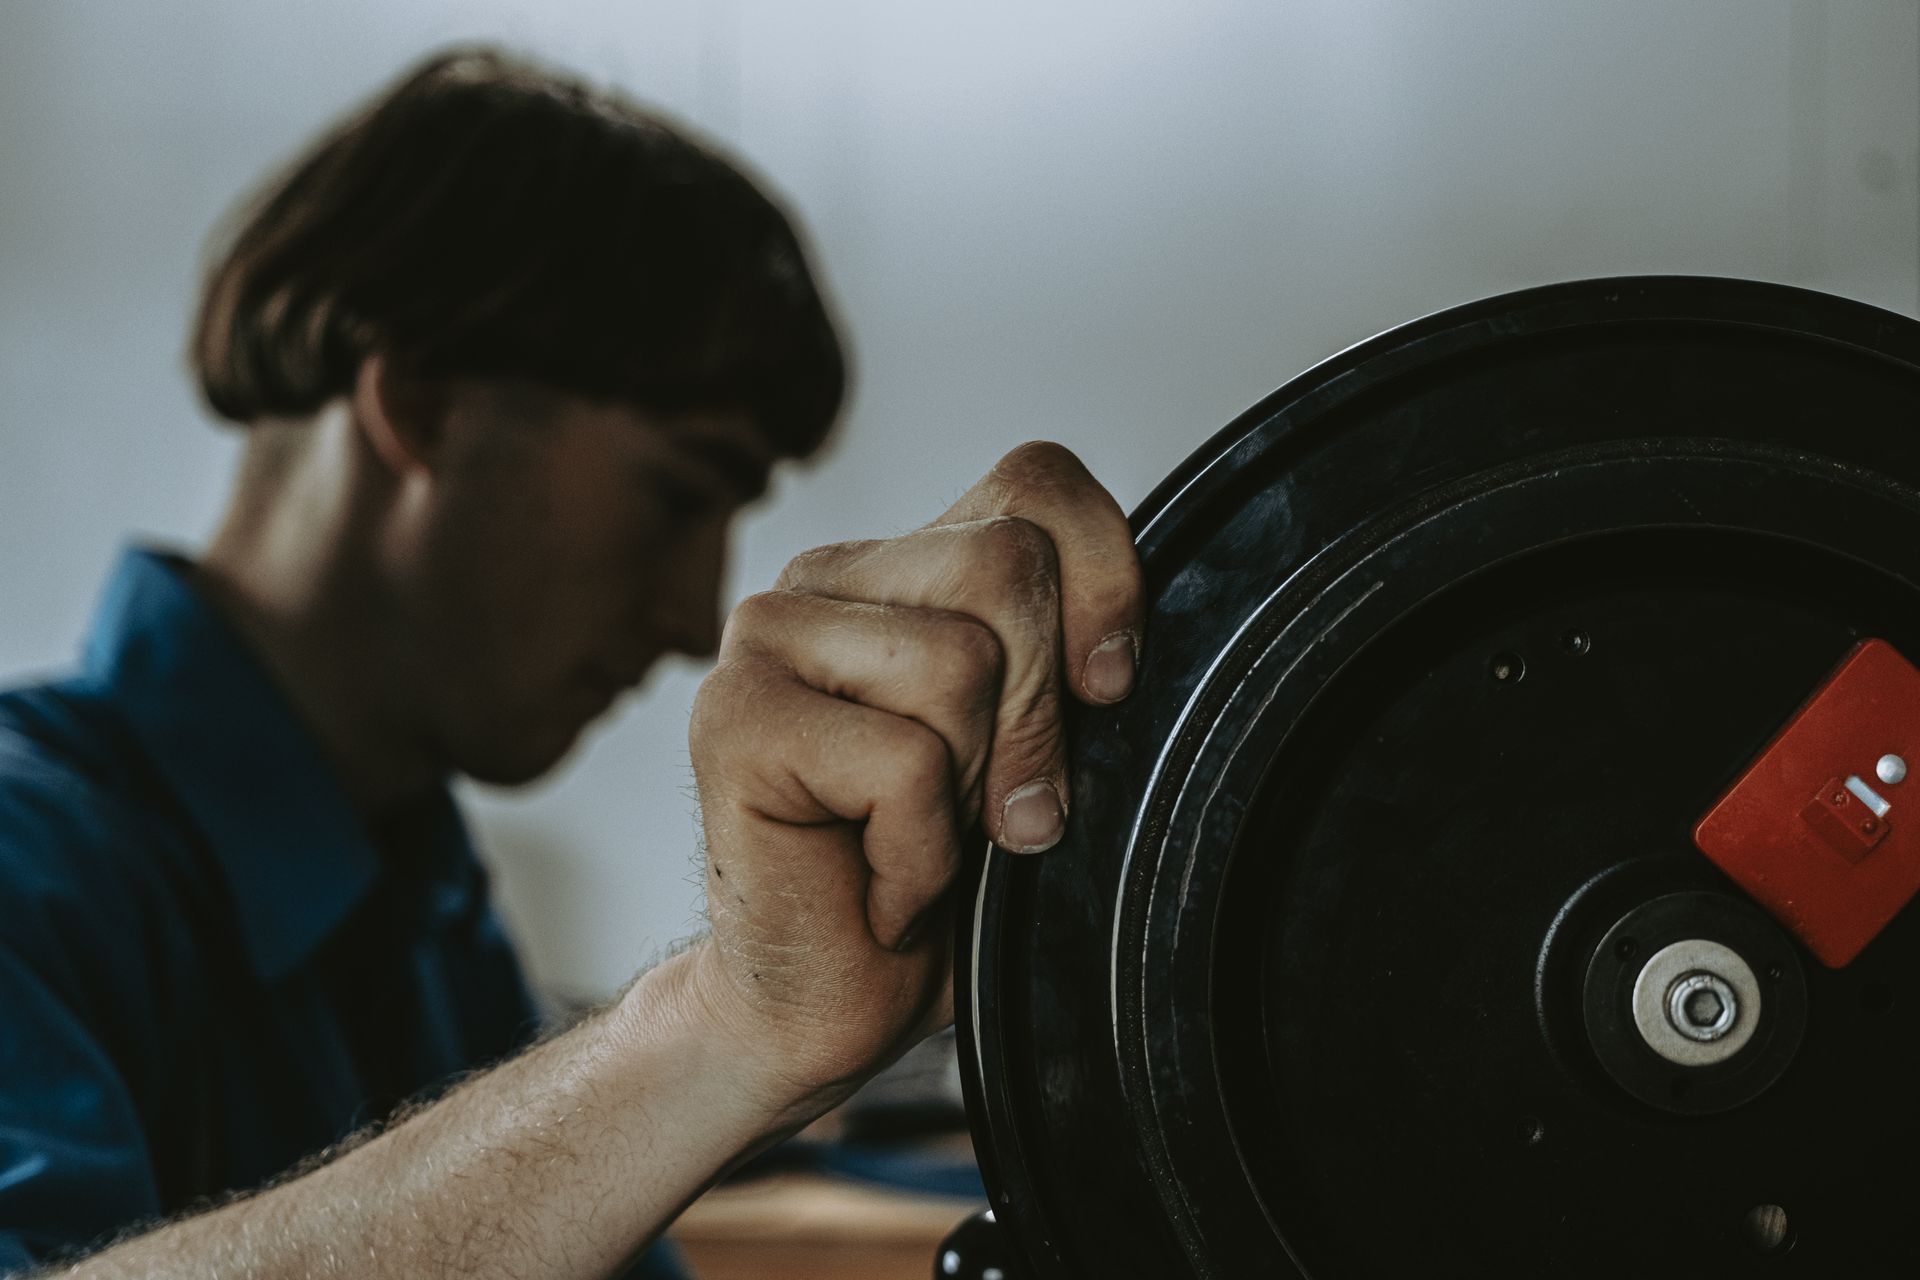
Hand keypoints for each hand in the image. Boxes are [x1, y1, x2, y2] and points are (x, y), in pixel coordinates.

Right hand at [684, 441, 1144, 1108]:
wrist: (824, 1003)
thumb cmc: (936, 884)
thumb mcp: (1034, 757)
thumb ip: (1065, 670)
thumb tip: (1115, 652)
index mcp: (904, 567)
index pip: (1036, 482)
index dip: (1103, 583)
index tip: (1106, 694)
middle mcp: (826, 579)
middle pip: (1005, 563)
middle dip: (1034, 717)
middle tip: (985, 812)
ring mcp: (764, 637)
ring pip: (959, 660)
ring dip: (965, 797)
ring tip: (910, 841)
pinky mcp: (731, 716)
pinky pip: (902, 762)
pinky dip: (917, 858)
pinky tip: (873, 884)